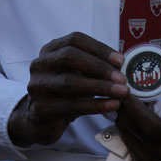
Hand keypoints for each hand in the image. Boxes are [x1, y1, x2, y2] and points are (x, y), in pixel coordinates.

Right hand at [8, 32, 127, 147]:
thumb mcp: (77, 74)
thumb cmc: (64, 93)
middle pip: (69, 56)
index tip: (120, 60)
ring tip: (122, 92)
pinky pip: (72, 105)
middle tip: (122, 78)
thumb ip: (93, 66)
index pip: (75, 40)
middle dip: (99, 67)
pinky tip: (111, 105)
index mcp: (50, 50)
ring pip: (70, 82)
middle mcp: (40, 64)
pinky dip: (95, 105)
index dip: (99, 48)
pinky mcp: (41, 108)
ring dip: (101, 86)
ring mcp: (38, 86)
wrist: (41, 120)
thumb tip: (121, 64)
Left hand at [115, 54, 160, 160]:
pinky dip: (125, 124)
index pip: (152, 125)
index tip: (125, 90)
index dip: (135, 108)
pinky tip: (126, 110)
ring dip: (122, 115)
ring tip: (120, 95)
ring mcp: (156, 160)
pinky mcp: (148, 160)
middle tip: (117, 87)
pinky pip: (128, 141)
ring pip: (128, 136)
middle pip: (136, 130)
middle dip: (124, 108)